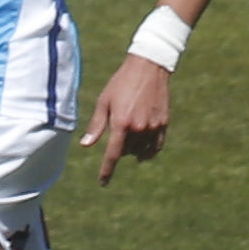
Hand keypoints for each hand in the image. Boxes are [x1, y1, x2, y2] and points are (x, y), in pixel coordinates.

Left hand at [80, 56, 172, 182]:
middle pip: (126, 152)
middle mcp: (138, 128)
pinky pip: (156, 147)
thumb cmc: (121, 82)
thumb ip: (96, 125)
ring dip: (134, 150)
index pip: (112, 155)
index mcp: (121, 123)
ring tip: (130, 135)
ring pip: (141, 151)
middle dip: (120, 148)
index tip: (103, 183)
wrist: (149, 67)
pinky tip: (144, 152)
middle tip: (119, 131)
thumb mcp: (104, 101)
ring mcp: (152, 126)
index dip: (106, 171)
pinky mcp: (163, 123)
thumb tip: (86, 145)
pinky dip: (148, 151)